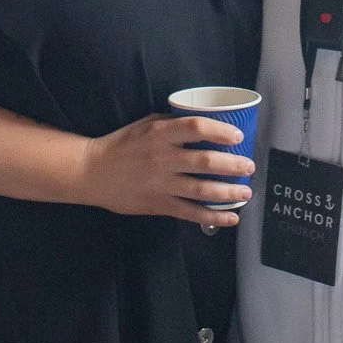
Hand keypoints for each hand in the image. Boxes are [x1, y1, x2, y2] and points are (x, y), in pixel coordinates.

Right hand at [77, 113, 255, 226]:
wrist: (92, 172)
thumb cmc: (121, 144)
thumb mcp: (146, 125)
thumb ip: (173, 124)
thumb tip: (203, 125)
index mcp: (160, 134)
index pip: (197, 128)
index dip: (221, 131)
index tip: (237, 136)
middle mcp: (163, 158)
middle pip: (206, 161)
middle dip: (234, 165)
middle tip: (249, 166)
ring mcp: (162, 184)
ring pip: (203, 189)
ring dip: (229, 192)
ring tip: (246, 192)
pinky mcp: (158, 205)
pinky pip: (191, 213)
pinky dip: (213, 216)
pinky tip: (231, 217)